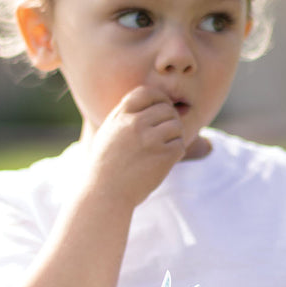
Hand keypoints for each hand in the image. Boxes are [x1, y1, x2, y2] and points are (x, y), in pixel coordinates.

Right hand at [87, 86, 184, 206]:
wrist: (105, 194)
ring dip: (175, 136)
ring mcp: (150, 140)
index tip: (162, 109)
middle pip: (166, 109)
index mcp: (121, 117)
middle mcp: (135, 124)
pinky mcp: (163, 156)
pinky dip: (176, 151)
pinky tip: (165, 160)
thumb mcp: (108, 133)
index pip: (147, 93)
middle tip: (165, 134)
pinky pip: (180, 144)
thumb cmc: (106, 165)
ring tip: (165, 147)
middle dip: (170, 119)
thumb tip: (152, 103)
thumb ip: (125, 116)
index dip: (159, 98)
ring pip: (176, 126)